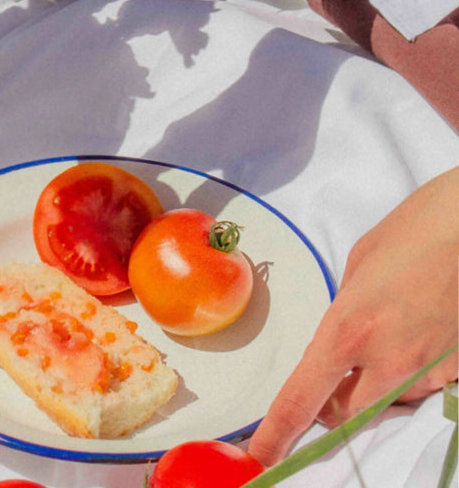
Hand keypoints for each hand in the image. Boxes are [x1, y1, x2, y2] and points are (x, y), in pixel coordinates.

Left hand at [248, 166, 458, 465]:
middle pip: (344, 416)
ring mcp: (430, 372)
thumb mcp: (355, 272)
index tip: (260, 455)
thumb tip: (340, 347)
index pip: (302, 399)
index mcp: (348, 330)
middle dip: (329, 406)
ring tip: (388, 330)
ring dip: (375, 386)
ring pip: (387, 403)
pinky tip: (418, 331)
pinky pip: (423, 386)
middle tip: (330, 377)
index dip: (277, 434)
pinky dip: (411, 371)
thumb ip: (343, 318)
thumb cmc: (408, 235)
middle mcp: (389, 362)